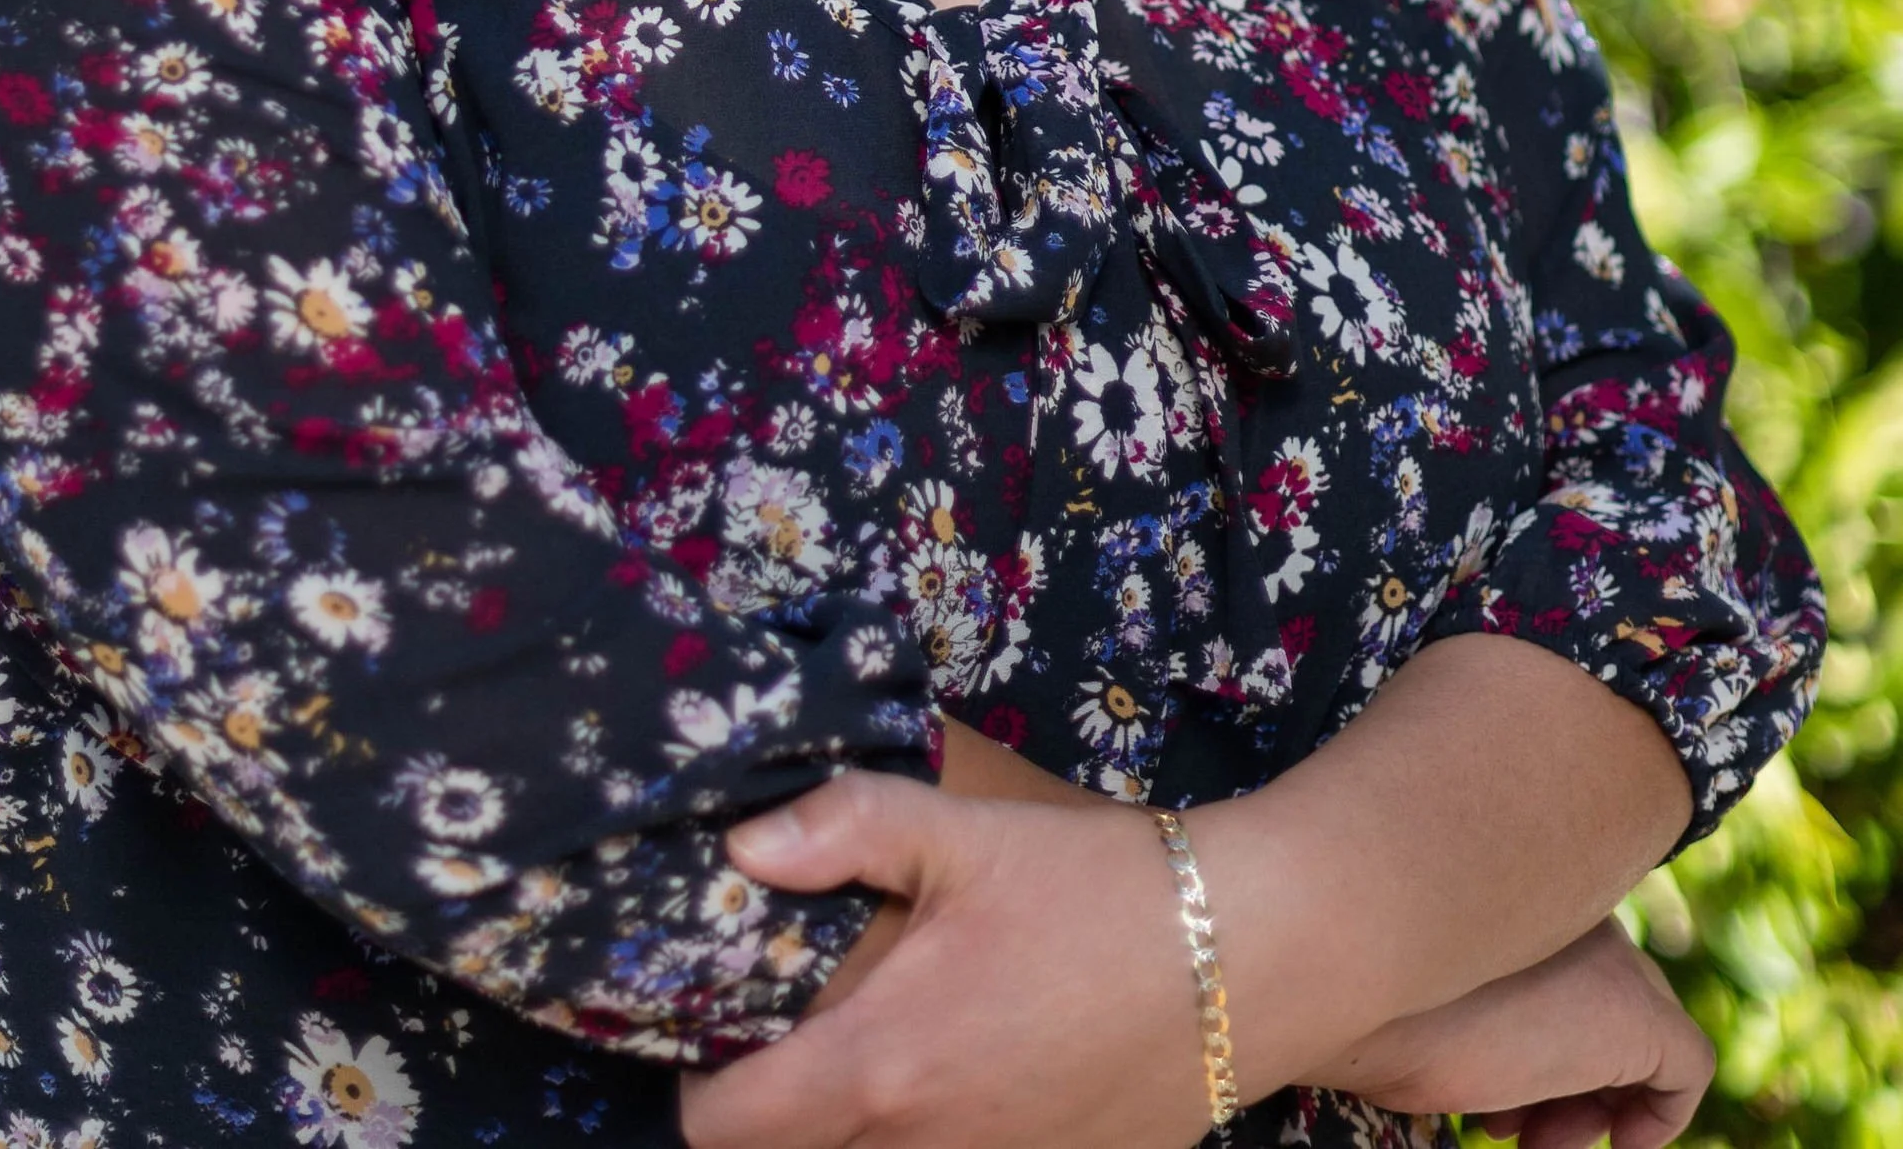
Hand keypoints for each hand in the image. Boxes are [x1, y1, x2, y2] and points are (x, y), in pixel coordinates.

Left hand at [680, 771, 1207, 1148]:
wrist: (1247, 958)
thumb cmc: (1095, 888)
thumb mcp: (963, 832)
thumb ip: (843, 828)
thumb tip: (739, 848)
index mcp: (884, 1062)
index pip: (730, 1127)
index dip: (697, 1089)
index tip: (705, 1033)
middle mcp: (924, 1144)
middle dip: (771, 1112)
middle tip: (781, 1033)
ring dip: (853, 1127)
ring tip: (867, 1047)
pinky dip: (930, 1133)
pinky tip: (957, 1070)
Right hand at [1311, 921, 1711, 1148]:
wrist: (1357, 973)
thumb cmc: (1365, 988)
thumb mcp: (1413, 988)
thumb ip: (1459, 992)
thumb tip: (1484, 1054)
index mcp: (1519, 891)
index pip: (1555, 966)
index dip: (1532, 1039)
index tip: (1494, 1092)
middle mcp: (1569, 912)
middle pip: (1597, 1002)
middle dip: (1563, 1078)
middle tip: (1518, 1131)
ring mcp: (1607, 961)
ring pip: (1634, 1039)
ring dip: (1588, 1106)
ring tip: (1529, 1141)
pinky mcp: (1638, 1016)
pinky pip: (1683, 1067)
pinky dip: (1660, 1118)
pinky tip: (1616, 1145)